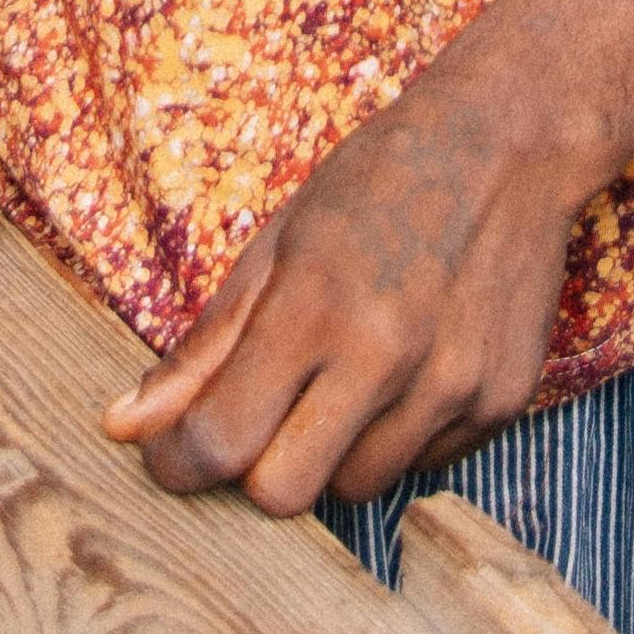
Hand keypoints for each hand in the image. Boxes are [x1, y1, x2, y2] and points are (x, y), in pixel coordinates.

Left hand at [99, 65, 599, 518]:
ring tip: (351, 374)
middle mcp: (387, 355)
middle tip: (267, 415)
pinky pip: (422, 467)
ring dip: (334, 453)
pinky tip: (411, 366)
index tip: (172, 455)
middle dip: (258, 467)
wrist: (510, 140)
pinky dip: (399, 437)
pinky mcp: (502, 402)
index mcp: (314, 306)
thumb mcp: (276, 246)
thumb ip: (203, 348)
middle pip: (283, 494)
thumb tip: (123, 428)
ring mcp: (453, 385)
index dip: (179, 463)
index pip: (220, 441)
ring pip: (356, 490)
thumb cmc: (378, 181)